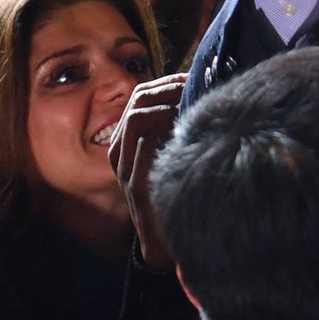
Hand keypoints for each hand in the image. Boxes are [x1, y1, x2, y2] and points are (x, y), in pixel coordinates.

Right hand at [108, 72, 186, 270]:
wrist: (165, 242)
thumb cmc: (173, 193)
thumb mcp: (173, 155)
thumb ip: (176, 130)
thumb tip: (199, 97)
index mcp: (127, 141)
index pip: (141, 95)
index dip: (167, 82)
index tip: (193, 77)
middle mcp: (119, 151)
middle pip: (137, 99)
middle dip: (168, 86)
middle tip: (196, 85)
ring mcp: (124, 167)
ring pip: (136, 115)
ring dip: (167, 102)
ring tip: (192, 102)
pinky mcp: (134, 182)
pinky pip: (142, 141)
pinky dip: (166, 125)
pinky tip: (189, 125)